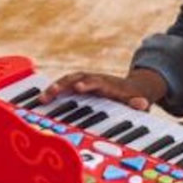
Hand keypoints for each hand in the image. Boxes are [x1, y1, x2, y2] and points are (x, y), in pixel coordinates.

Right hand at [37, 68, 167, 111]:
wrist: (133, 87)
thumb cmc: (134, 98)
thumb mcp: (139, 102)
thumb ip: (139, 104)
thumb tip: (142, 104)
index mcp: (108, 84)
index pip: (97, 82)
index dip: (88, 84)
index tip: (79, 87)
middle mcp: (95, 79)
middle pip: (77, 78)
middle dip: (64, 84)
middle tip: (51, 92)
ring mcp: (86, 81)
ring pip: (67, 81)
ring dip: (54, 88)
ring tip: (41, 98)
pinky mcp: (79, 85)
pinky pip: (64, 86)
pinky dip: (53, 91)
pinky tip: (40, 99)